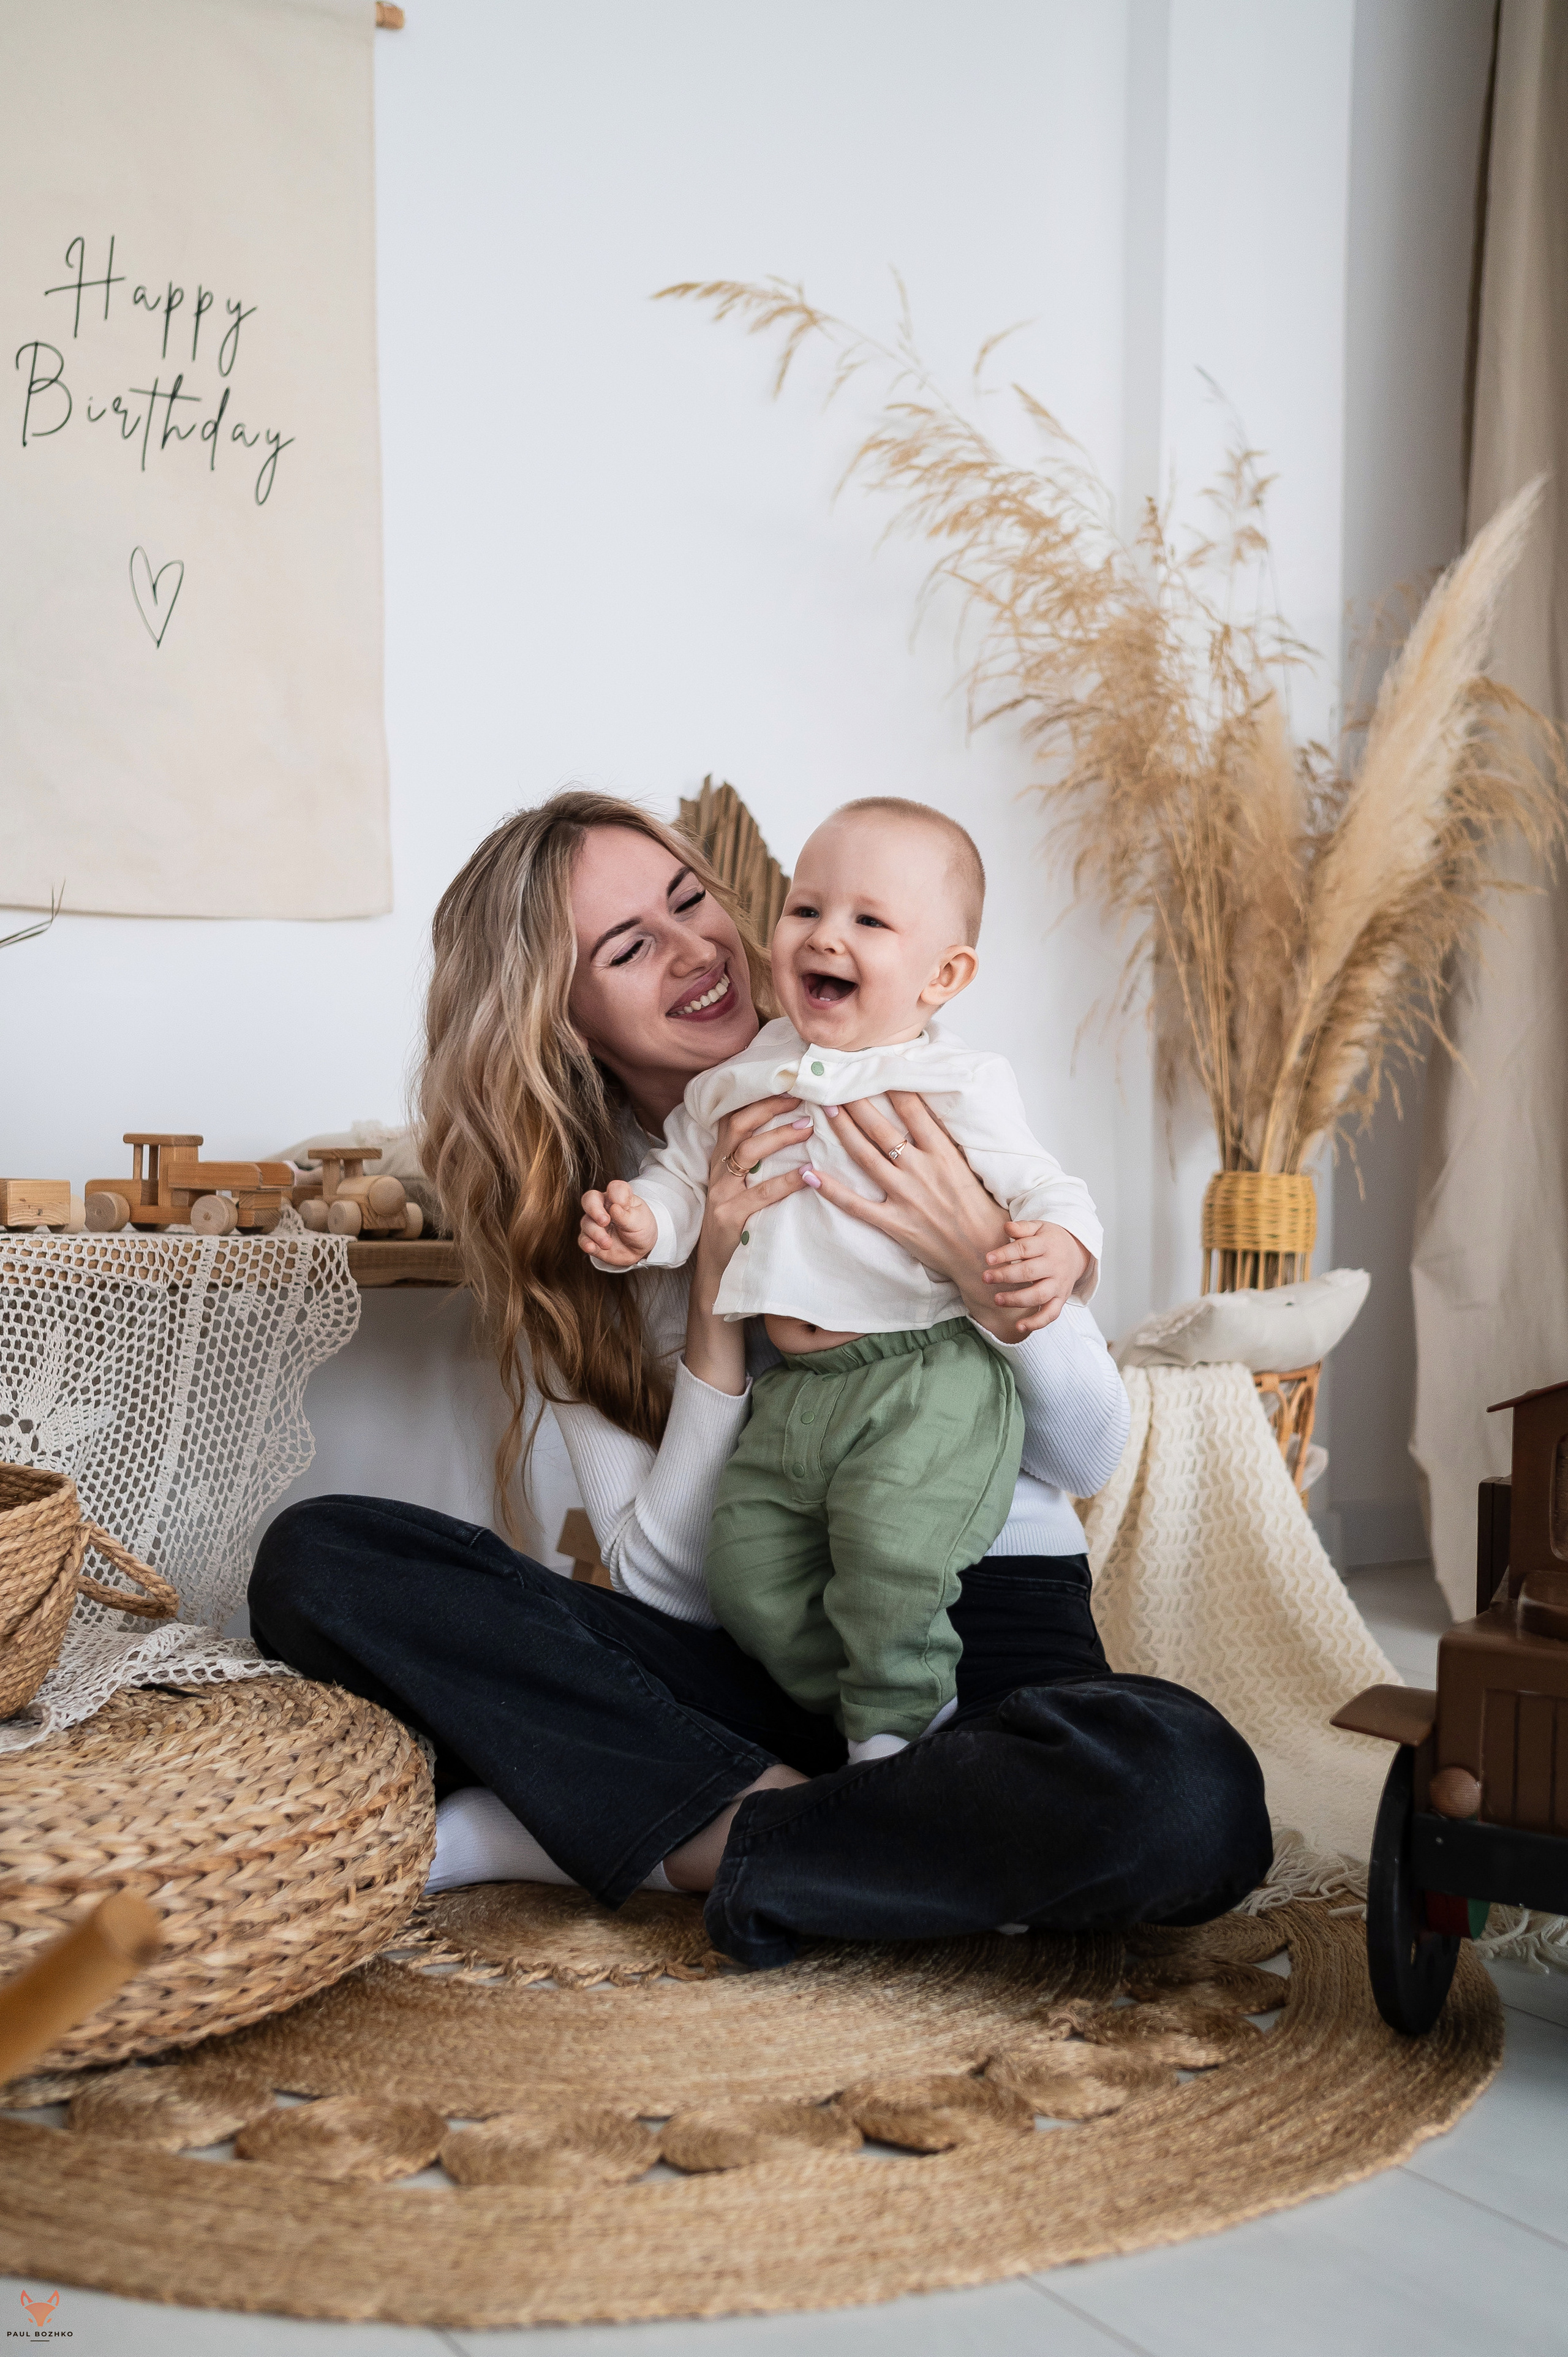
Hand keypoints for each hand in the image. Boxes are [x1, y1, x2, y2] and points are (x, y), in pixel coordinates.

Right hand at [578, 1179, 657, 1267]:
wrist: (641, 1250)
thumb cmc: (641, 1229)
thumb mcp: (640, 1220)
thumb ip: (626, 1215)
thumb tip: (614, 1207)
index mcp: (618, 1198)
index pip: (613, 1188)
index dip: (616, 1194)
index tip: (624, 1205)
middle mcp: (603, 1208)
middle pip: (589, 1199)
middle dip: (594, 1209)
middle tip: (604, 1221)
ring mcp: (595, 1223)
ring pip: (586, 1223)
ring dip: (596, 1233)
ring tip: (608, 1243)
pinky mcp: (591, 1239)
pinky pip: (583, 1240)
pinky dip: (586, 1243)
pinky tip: (592, 1247)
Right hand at [683, 1096, 813, 1393]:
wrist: (716, 1280)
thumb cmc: (740, 1231)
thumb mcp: (743, 1192)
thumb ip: (760, 1166)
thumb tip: (797, 1132)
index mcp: (721, 1163)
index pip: (735, 1117)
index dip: (760, 1097)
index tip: (790, 1083)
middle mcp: (717, 1174)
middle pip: (738, 1125)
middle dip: (769, 1106)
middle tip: (803, 1096)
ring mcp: (721, 1196)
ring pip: (747, 1153)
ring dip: (779, 1136)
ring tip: (808, 1127)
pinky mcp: (731, 1220)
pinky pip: (759, 1194)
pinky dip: (786, 1181)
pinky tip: (809, 1174)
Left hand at [802, 1092, 1085, 1343]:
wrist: (984, 1252)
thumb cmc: (982, 1209)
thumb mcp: (972, 1167)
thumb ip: (948, 1143)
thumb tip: (930, 1115)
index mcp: (945, 1153)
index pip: (914, 1110)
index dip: (893, 1086)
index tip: (876, 1067)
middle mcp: (922, 1170)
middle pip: (882, 1128)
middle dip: (859, 1102)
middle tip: (839, 1081)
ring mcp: (905, 1196)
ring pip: (866, 1156)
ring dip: (844, 1131)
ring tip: (828, 1109)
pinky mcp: (894, 1222)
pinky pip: (855, 1204)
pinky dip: (831, 1190)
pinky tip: (809, 1174)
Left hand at [984, 1220, 1091, 1335]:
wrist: (1077, 1252)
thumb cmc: (1050, 1240)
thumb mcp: (1039, 1227)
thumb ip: (1022, 1227)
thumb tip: (1006, 1227)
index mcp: (1048, 1245)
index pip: (1025, 1249)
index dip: (1006, 1254)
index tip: (988, 1259)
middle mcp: (1055, 1265)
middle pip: (1030, 1272)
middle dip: (1006, 1276)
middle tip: (985, 1278)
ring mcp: (1059, 1284)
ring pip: (1039, 1295)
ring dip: (1017, 1299)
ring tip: (997, 1299)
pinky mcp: (1061, 1299)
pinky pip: (1051, 1314)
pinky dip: (1036, 1323)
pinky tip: (1019, 1327)